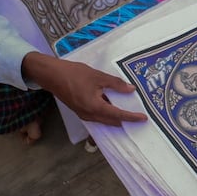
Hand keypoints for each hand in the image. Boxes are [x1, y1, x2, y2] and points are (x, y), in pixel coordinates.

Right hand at [22, 53, 146, 125]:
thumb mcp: (98, 76)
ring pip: (104, 119)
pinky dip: (107, 112)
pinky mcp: (80, 110)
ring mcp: (83, 114)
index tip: (144, 118)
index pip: (118, 115)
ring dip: (116, 117)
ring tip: (129, 110)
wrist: (52, 75)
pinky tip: (113, 104)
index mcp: (95, 107)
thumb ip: (116, 84)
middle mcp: (89, 115)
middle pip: (112, 121)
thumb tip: (131, 90)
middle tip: (138, 116)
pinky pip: (97, 116)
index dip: (131, 117)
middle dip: (125, 120)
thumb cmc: (75, 74)